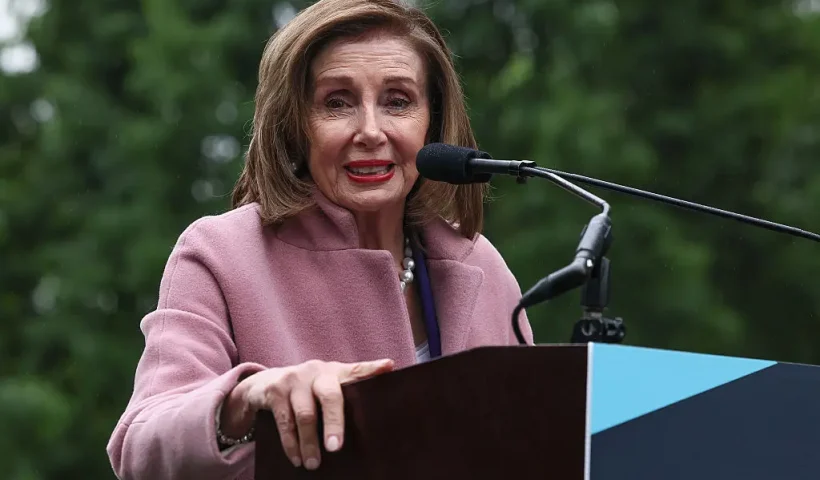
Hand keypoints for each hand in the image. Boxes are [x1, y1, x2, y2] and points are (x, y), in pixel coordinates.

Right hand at [223, 358, 393, 469]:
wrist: (263, 383)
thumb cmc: (305, 391)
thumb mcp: (326, 387)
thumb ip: (346, 395)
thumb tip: (375, 416)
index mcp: (335, 372)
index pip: (357, 370)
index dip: (372, 368)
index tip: (388, 367)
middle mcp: (316, 371)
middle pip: (330, 396)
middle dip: (334, 423)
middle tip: (335, 448)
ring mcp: (294, 379)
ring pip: (305, 414)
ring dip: (309, 443)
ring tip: (314, 464)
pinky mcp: (275, 391)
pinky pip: (285, 421)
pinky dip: (291, 444)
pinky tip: (296, 458)